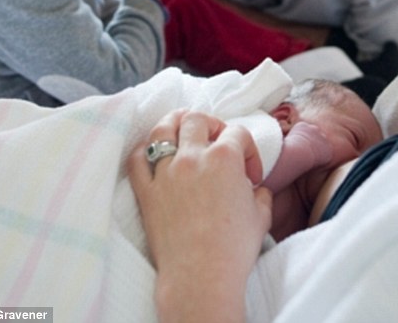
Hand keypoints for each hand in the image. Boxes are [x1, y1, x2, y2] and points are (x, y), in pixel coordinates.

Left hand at [128, 110, 272, 322]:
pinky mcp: (146, 192)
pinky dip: (143, 152)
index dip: (248, 150)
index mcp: (225, 158)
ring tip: (181, 126)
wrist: (202, 277)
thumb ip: (260, 194)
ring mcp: (166, 173)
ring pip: (162, 130)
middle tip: (217, 140)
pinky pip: (136, 160)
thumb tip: (256, 189)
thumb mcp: (261, 216)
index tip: (250, 174)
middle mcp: (193, 157)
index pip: (237, 133)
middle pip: (196, 119)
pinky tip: (152, 153)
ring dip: (173, 122)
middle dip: (211, 124)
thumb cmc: (234, 249)